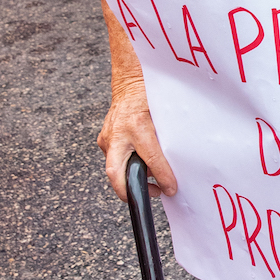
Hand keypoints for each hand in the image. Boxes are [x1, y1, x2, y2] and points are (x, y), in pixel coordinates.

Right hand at [98, 76, 176, 201]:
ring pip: (114, 168)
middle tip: (149, 195)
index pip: (151, 158)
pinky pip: (114, 159)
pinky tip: (140, 167)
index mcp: (137, 126)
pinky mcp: (104, 140)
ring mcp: (107, 137)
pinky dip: (126, 166)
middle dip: (129, 191)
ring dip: (130, 179)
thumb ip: (167, 138)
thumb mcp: (163, 116)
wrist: (130, 84)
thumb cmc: (149, 98)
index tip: (171, 188)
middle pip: (116, 173)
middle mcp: (118, 133)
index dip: (162, 177)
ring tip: (151, 182)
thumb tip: (175, 163)